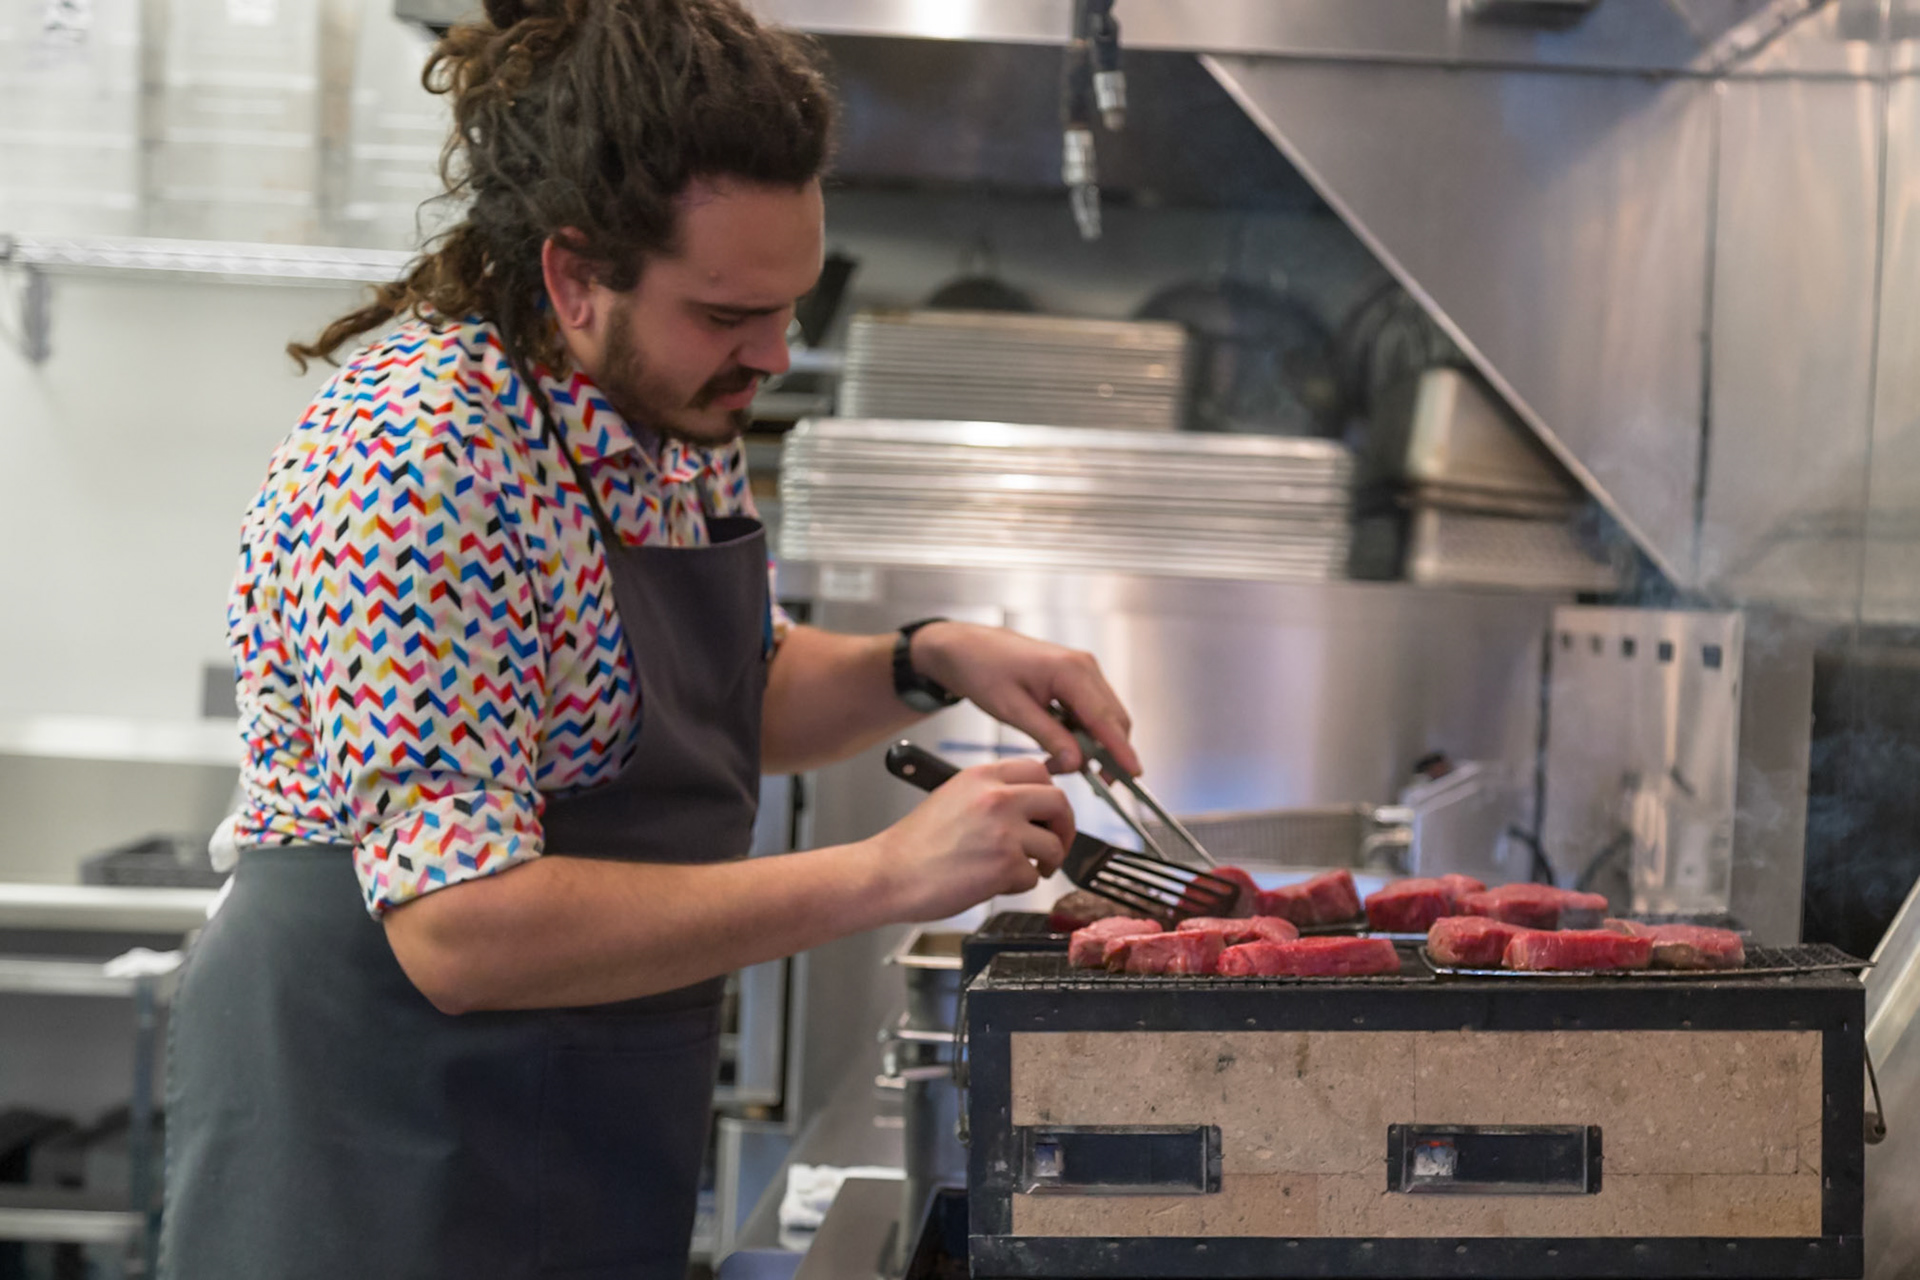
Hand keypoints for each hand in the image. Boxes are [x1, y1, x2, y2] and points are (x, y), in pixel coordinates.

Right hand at [868, 758, 1074, 922]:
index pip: (1039, 770)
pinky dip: (1019, 886)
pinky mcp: (1005, 865)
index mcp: (982, 776)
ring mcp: (1004, 831)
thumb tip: (1030, 804)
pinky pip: (1033, 877)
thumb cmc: (915, 845)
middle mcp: (997, 797)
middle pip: (1059, 802)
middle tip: (1055, 843)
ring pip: (1053, 844)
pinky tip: (994, 883)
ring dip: (1044, 862)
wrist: (889, 874)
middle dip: (1064, 827)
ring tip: (1022, 870)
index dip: (1050, 794)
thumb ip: (991, 793)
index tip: (1049, 812)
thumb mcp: (953, 796)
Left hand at [910, 622, 1140, 775]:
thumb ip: (1049, 736)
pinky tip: (1062, 747)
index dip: (1121, 750)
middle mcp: (1084, 667)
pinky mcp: (1075, 677)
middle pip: (1114, 719)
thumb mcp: (1013, 709)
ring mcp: (1082, 670)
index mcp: (1071, 670)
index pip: (1106, 719)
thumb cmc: (982, 669)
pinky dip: (1084, 732)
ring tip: (1061, 764)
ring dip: (1093, 745)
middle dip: (1108, 753)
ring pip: (1105, 717)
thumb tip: (1078, 762)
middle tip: (1092, 783)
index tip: (1132, 774)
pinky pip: (1091, 710)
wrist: (965, 648)